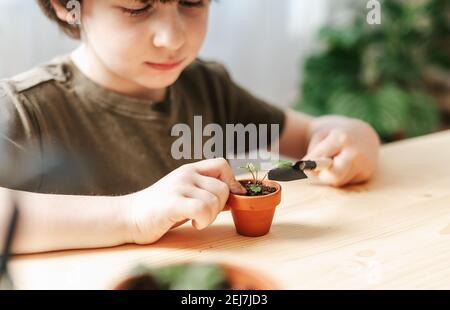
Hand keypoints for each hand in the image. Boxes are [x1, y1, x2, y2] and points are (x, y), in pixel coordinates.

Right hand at [124, 158, 245, 244]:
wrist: (128, 217)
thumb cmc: (160, 209)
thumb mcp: (185, 194)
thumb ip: (206, 192)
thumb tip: (236, 195)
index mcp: (190, 170)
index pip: (222, 164)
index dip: (232, 182)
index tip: (229, 199)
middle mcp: (186, 174)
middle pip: (223, 188)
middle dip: (220, 207)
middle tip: (204, 215)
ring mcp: (179, 187)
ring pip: (215, 200)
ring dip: (211, 216)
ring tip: (196, 220)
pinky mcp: (172, 202)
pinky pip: (203, 209)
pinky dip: (204, 220)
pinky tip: (193, 223)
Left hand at [305, 116, 379, 186]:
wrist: (364, 134)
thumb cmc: (337, 135)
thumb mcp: (323, 135)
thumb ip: (316, 152)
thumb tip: (308, 171)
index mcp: (342, 139)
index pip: (321, 158)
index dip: (308, 165)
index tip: (298, 168)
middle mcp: (355, 154)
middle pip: (334, 176)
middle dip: (322, 176)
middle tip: (315, 170)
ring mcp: (364, 166)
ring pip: (338, 182)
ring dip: (330, 176)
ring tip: (333, 163)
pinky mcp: (367, 175)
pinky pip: (346, 182)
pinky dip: (340, 177)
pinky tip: (343, 166)